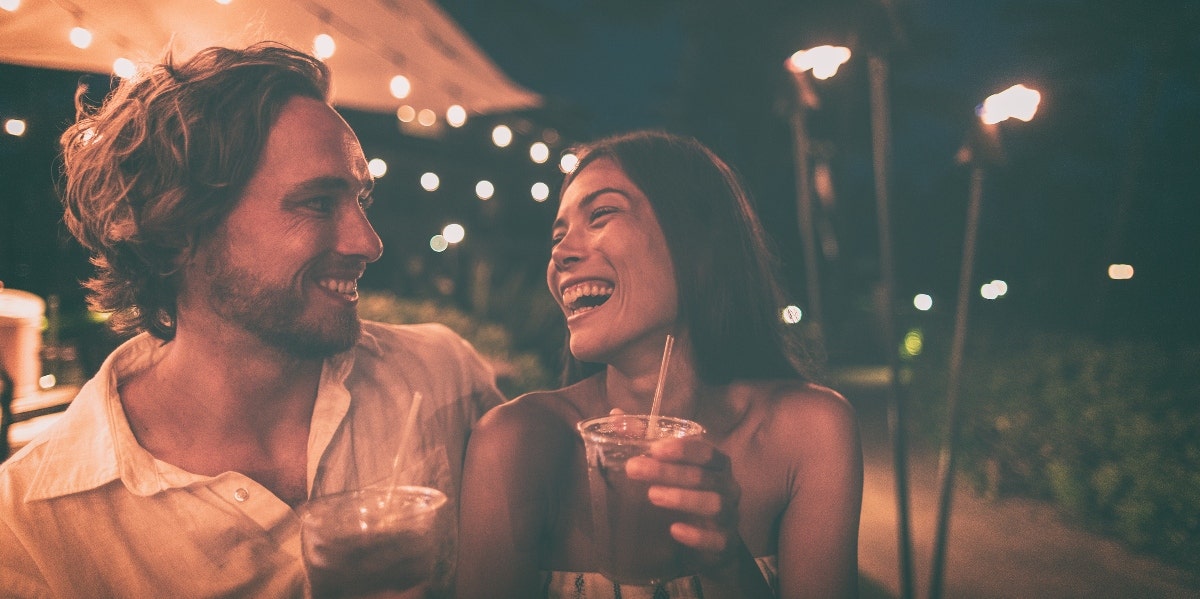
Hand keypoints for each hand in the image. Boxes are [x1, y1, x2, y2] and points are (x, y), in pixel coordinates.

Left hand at [624, 436, 741, 567]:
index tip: (654, 448)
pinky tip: (675, 530)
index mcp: (716, 465)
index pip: (706, 452)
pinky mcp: (726, 542)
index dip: (682, 449)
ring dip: (683, 498)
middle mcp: (727, 486)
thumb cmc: (687, 496)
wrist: (711, 543)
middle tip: (634, 469)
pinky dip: (697, 535)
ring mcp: (729, 515)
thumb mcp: (668, 469)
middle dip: (668, 471)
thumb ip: (645, 442)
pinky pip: (718, 539)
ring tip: (652, 495)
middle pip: (704, 475)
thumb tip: (615, 415)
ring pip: (714, 504)